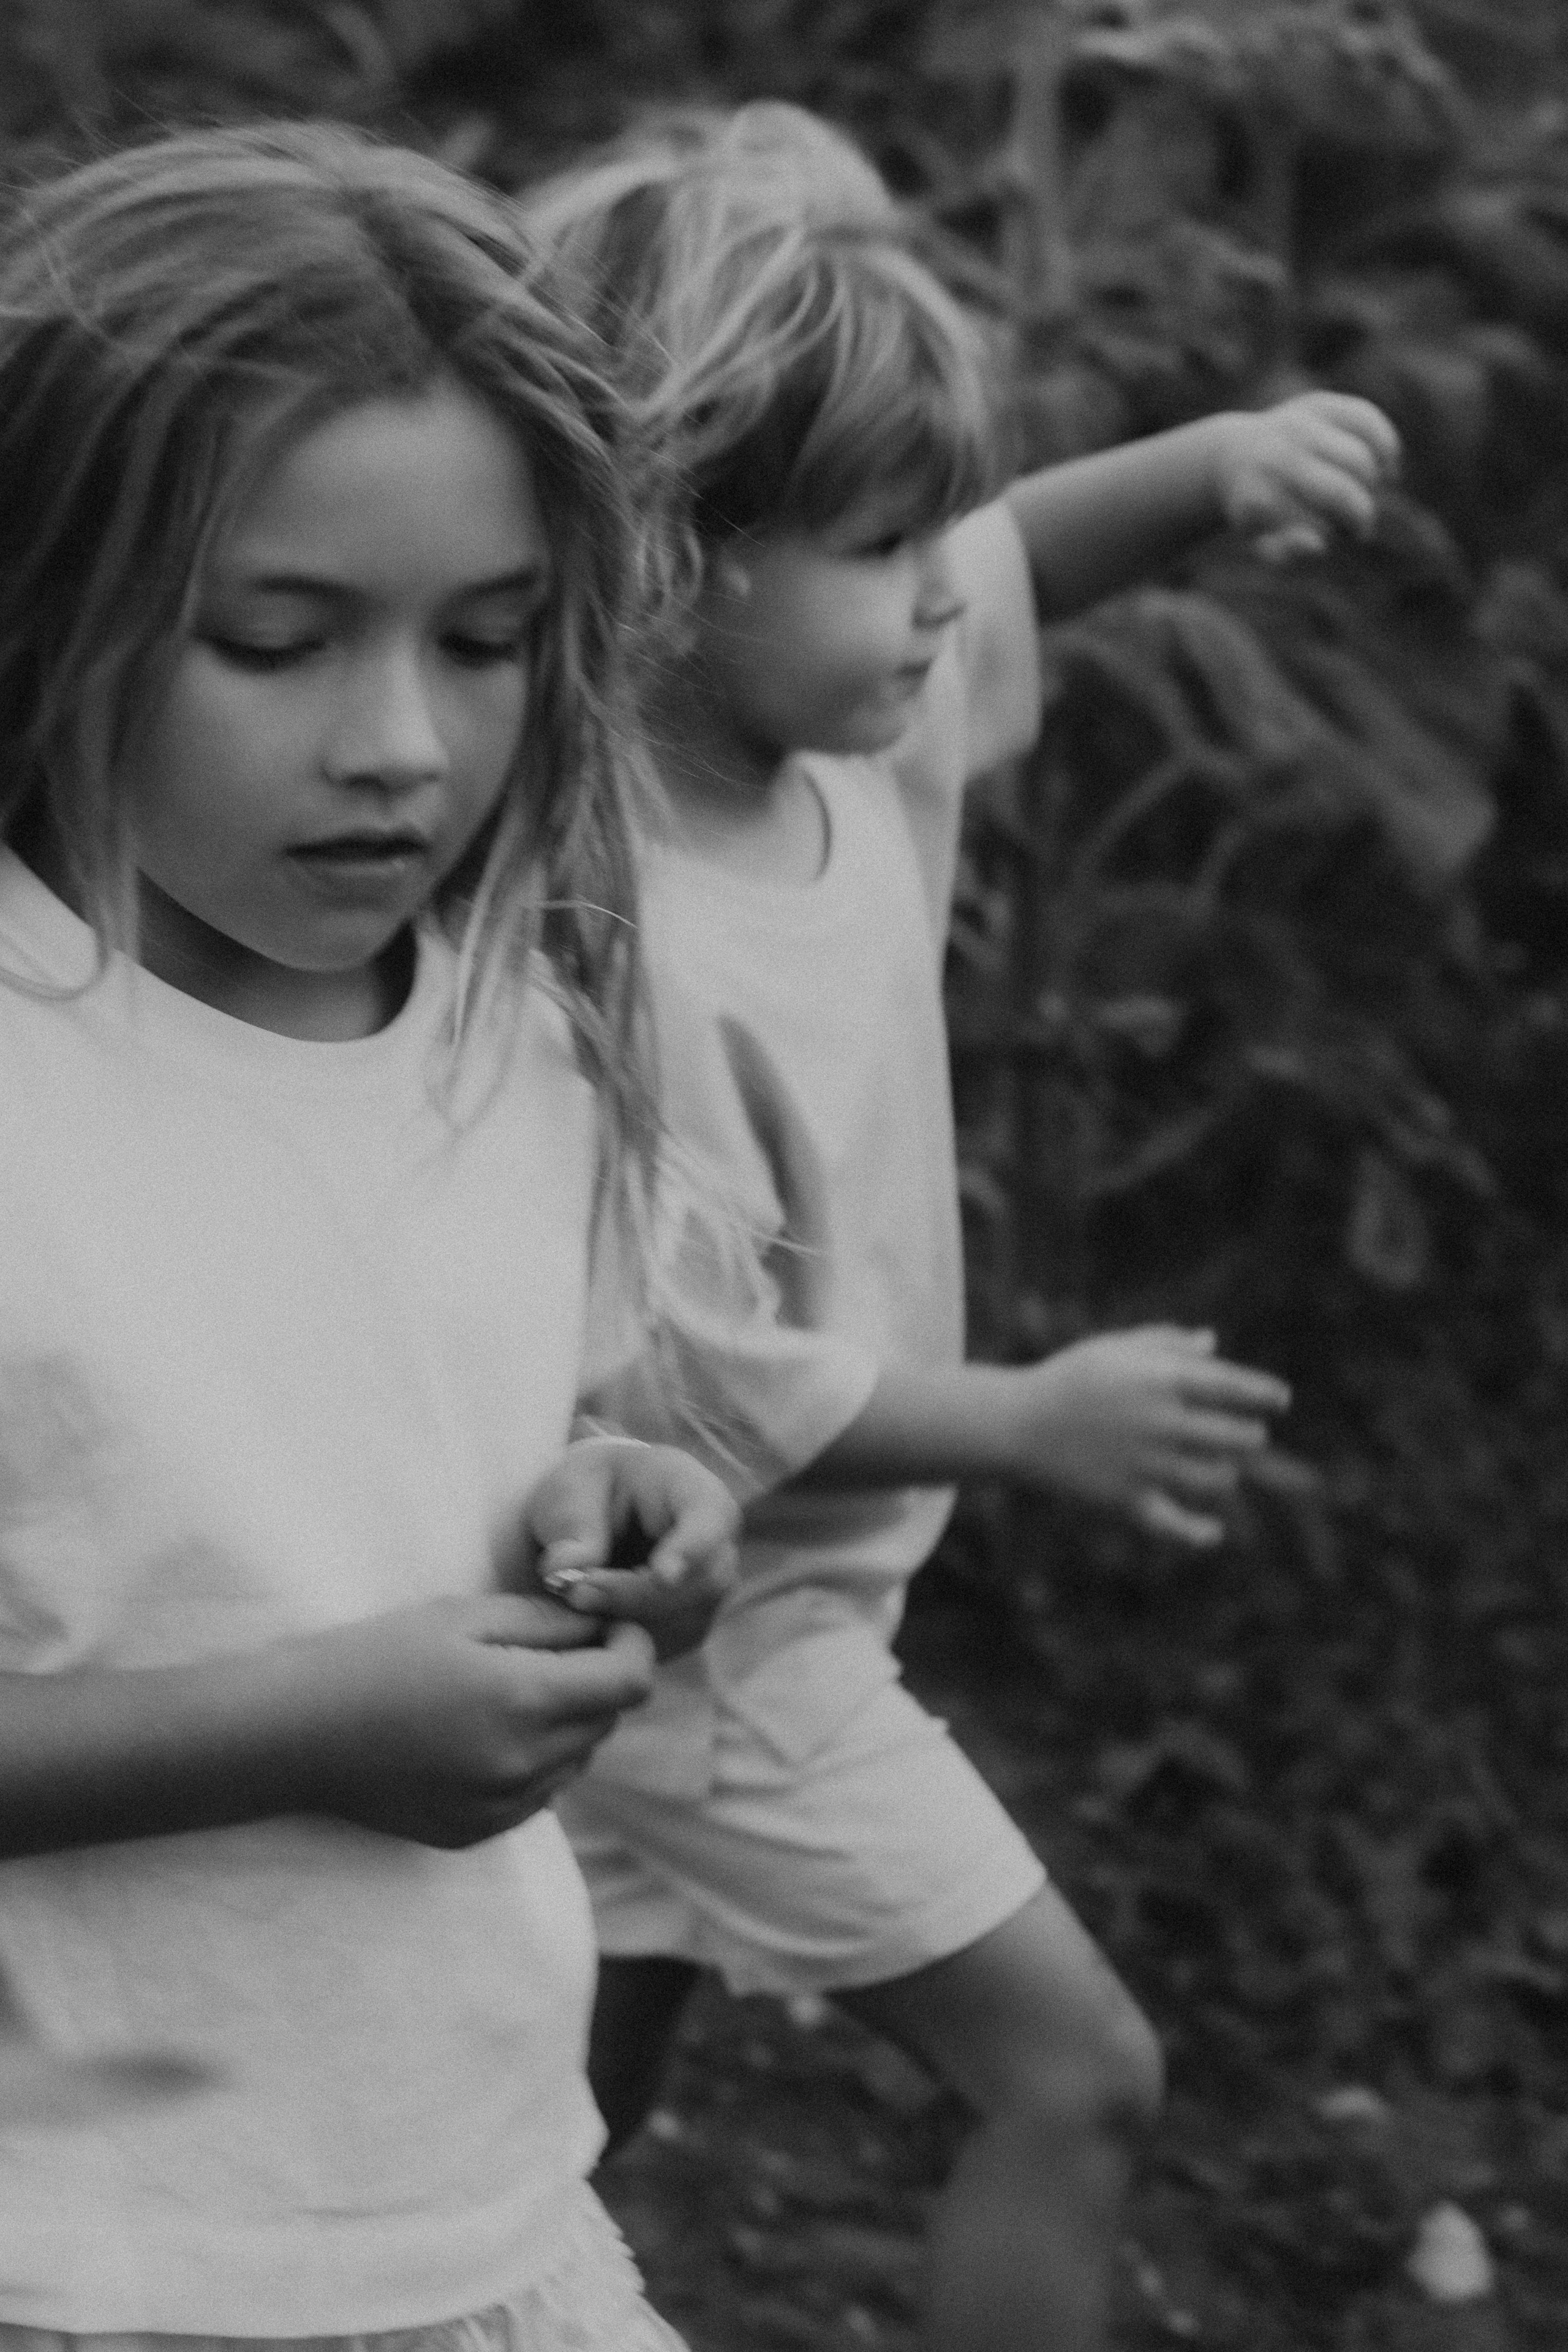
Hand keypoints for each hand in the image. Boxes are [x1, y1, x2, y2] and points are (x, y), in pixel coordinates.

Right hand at [279, 1594, 654, 1846]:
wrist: (295, 1736)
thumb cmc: (375, 1658)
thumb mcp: (463, 1616)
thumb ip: (546, 1622)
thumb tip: (603, 1625)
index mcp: (524, 1700)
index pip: (630, 1680)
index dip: (630, 1645)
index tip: (607, 1626)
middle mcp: (524, 1765)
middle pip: (607, 1720)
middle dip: (597, 1680)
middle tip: (553, 1650)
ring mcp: (501, 1807)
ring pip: (577, 1760)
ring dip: (566, 1724)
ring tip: (508, 1692)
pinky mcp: (477, 1832)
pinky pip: (539, 1795)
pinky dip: (532, 1763)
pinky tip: (482, 1735)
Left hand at [523, 1437, 739, 1661]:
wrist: (596, 1517)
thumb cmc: (591, 1492)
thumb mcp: (571, 1490)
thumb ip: (572, 1525)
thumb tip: (565, 1570)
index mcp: (698, 1495)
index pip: (710, 1522)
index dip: (692, 1550)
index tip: (662, 1575)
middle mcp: (716, 1549)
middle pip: (700, 1586)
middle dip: (635, 1596)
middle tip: (576, 1592)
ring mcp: (707, 1595)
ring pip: (682, 1624)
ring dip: (624, 1622)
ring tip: (573, 1602)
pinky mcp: (686, 1629)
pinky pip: (663, 1646)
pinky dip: (621, 1640)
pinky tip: (586, 1621)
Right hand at [1009, 1326, 1290, 1544]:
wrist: (1017, 1424)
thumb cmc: (1068, 1378)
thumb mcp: (1114, 1348)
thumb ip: (1166, 1344)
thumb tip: (1214, 1344)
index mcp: (1160, 1379)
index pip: (1231, 1386)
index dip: (1264, 1393)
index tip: (1282, 1400)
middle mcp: (1161, 1422)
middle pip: (1234, 1435)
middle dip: (1248, 1435)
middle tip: (1248, 1436)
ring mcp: (1146, 1464)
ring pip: (1214, 1478)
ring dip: (1225, 1473)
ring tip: (1221, 1468)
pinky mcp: (1127, 1501)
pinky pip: (1175, 1526)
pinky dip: (1198, 1534)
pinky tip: (1213, 1533)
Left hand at [1211, 392, 1400, 558]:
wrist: (1234, 454)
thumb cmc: (1258, 509)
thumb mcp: (1260, 541)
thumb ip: (1285, 554)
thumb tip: (1318, 545)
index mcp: (1260, 496)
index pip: (1318, 527)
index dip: (1333, 537)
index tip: (1330, 538)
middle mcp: (1276, 457)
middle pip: (1343, 494)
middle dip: (1361, 517)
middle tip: (1357, 527)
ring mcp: (1297, 426)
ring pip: (1360, 460)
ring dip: (1373, 485)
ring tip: (1364, 494)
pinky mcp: (1317, 404)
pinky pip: (1368, 420)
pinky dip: (1385, 446)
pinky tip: (1385, 467)